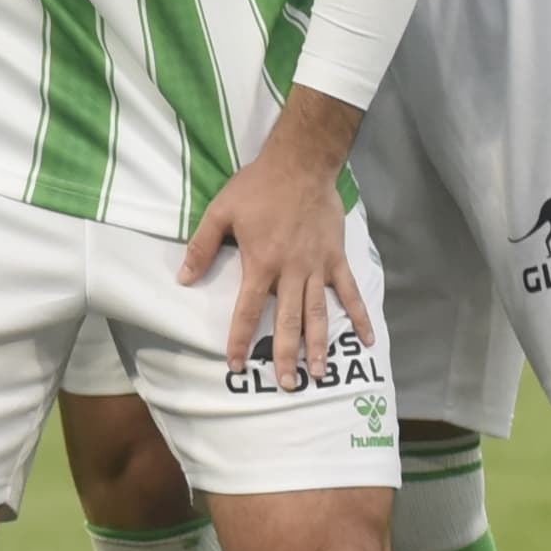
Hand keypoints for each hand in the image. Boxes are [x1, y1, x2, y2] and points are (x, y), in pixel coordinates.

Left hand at [181, 112, 373, 383]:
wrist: (300, 165)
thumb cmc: (257, 188)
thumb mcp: (220, 212)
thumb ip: (202, 247)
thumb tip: (183, 278)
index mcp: (261, 263)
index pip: (247, 311)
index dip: (240, 340)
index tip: (236, 365)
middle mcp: (291, 271)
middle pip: (287, 321)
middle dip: (285, 355)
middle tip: (286, 384)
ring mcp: (317, 267)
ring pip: (318, 314)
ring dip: (318, 345)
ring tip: (319, 374)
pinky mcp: (336, 259)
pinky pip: (349, 292)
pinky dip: (360, 316)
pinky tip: (366, 340)